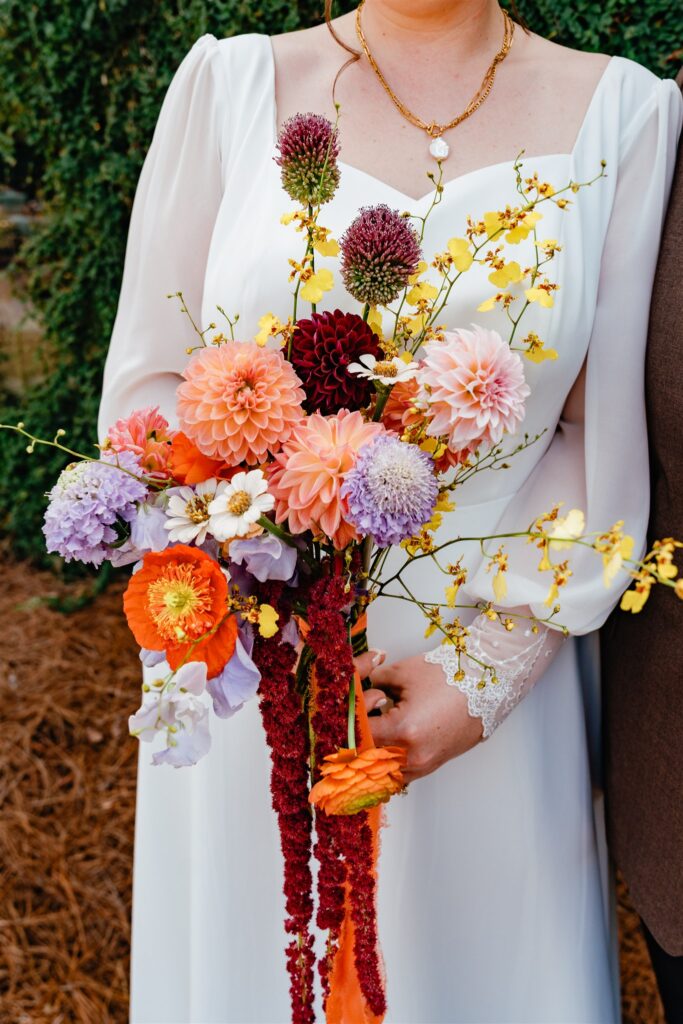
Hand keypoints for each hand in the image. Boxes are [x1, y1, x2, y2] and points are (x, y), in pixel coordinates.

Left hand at [353, 651, 482, 783]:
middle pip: (366, 758)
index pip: (358, 736)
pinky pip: (399, 772)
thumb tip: (357, 690)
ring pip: (381, 771)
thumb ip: (370, 683)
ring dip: (372, 753)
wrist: (487, 686)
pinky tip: (386, 741)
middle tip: (355, 721)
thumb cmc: (449, 677)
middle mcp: (412, 756)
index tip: (346, 711)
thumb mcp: (401, 674)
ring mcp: (424, 765)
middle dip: (357, 739)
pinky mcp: (432, 765)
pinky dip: (388, 761)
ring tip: (372, 729)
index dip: (349, 721)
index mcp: (403, 732)